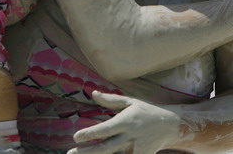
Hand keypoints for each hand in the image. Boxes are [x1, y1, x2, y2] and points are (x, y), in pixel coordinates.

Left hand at [66, 91, 181, 153]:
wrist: (170, 126)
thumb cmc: (145, 111)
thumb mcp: (129, 102)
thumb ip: (111, 100)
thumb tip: (93, 93)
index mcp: (126, 121)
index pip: (105, 129)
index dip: (90, 134)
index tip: (75, 137)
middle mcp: (130, 136)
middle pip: (106, 147)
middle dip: (88, 152)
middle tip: (70, 152)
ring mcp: (136, 149)